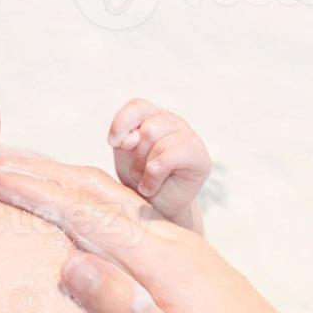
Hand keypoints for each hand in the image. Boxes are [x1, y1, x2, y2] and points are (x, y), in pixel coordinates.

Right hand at [0, 151, 307, 312]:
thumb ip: (124, 307)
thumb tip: (68, 263)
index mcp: (159, 258)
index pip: (84, 213)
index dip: (34, 192)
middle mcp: (165, 237)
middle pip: (91, 190)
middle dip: (37, 172)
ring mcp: (172, 239)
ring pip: (106, 191)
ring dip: (58, 174)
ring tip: (17, 166)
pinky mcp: (176, 248)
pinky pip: (119, 205)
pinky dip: (83, 190)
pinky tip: (69, 195)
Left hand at [107, 99, 210, 232]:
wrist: (156, 207)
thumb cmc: (140, 177)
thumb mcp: (124, 154)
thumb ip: (125, 138)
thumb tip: (133, 137)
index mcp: (153, 116)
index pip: (137, 106)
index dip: (121, 123)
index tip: (113, 143)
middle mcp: (173, 122)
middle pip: (148, 127)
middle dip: (136, 155)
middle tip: (137, 172)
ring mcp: (189, 137)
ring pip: (159, 142)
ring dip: (144, 168)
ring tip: (145, 181)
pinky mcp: (199, 157)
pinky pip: (171, 157)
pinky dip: (154, 176)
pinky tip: (152, 186)